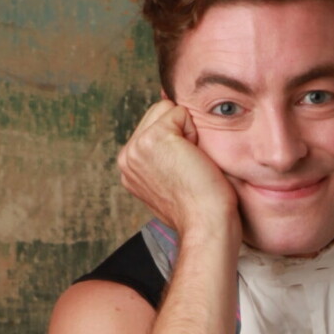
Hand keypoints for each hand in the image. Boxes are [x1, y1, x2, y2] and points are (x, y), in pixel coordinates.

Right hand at [117, 100, 239, 239]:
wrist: (207, 224)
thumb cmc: (202, 208)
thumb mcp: (173, 181)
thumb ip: (163, 157)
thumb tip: (173, 121)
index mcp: (130, 167)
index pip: (151, 127)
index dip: (177, 141)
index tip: (184, 172)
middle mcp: (127, 157)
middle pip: (157, 113)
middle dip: (180, 133)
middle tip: (189, 167)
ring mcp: (136, 146)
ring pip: (166, 109)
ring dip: (187, 132)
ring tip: (191, 164)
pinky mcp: (153, 138)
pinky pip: (179, 111)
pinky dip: (194, 131)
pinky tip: (194, 159)